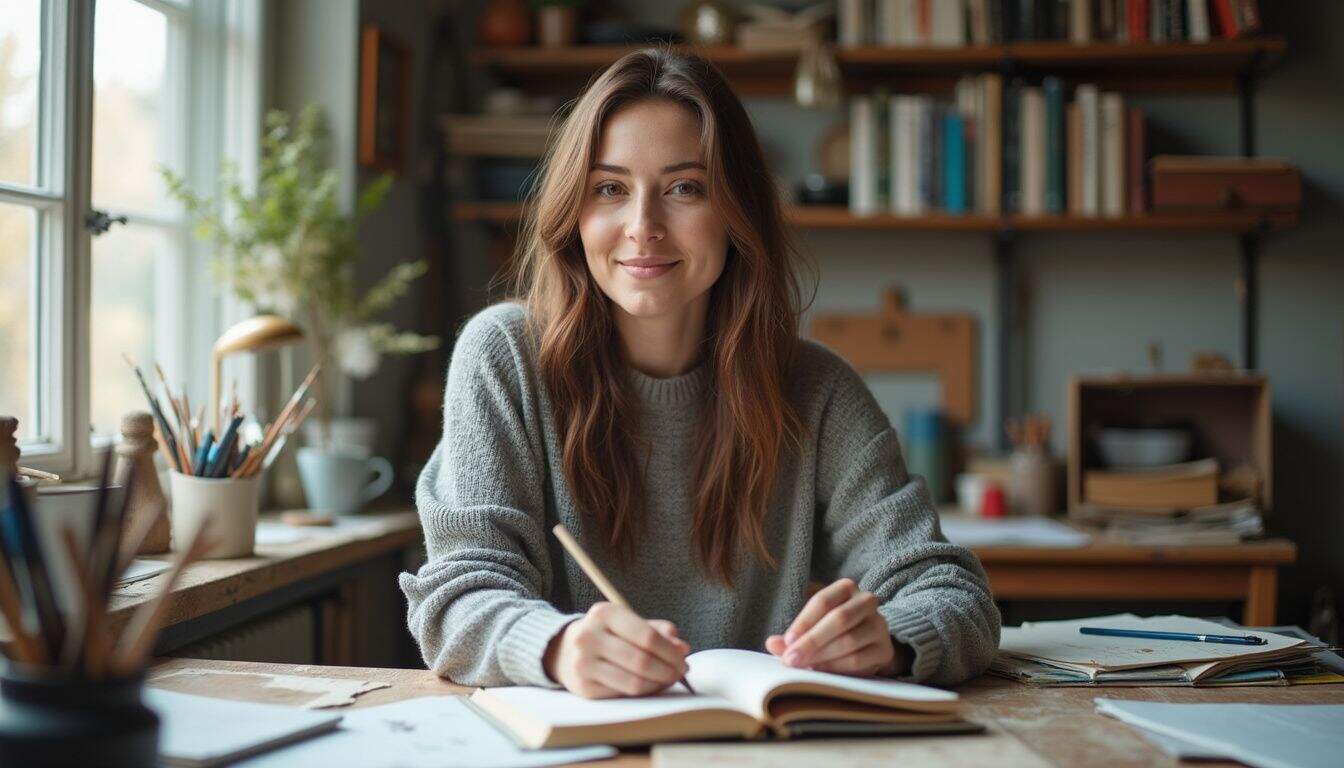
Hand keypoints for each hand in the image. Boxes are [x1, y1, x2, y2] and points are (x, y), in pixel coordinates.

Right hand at [543, 602, 689, 698]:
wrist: (564, 650)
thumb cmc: (606, 634)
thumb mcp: (628, 622)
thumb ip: (658, 631)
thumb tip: (682, 648)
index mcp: (604, 613)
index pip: (647, 636)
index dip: (671, 651)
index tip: (683, 658)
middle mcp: (589, 637)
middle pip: (642, 661)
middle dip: (668, 670)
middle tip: (680, 672)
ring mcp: (583, 663)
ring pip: (634, 682)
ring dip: (659, 684)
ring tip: (668, 679)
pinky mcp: (583, 687)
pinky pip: (623, 694)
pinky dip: (643, 692)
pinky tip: (650, 685)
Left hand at [765, 578, 904, 676]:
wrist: (868, 644)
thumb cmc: (833, 631)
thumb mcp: (813, 626)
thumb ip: (793, 635)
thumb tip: (772, 644)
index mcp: (846, 588)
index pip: (823, 601)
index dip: (803, 622)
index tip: (787, 642)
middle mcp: (867, 602)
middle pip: (839, 618)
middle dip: (811, 641)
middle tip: (790, 660)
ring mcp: (879, 626)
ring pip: (849, 641)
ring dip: (822, 656)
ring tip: (803, 667)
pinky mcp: (884, 650)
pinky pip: (859, 660)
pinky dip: (836, 668)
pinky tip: (820, 672)